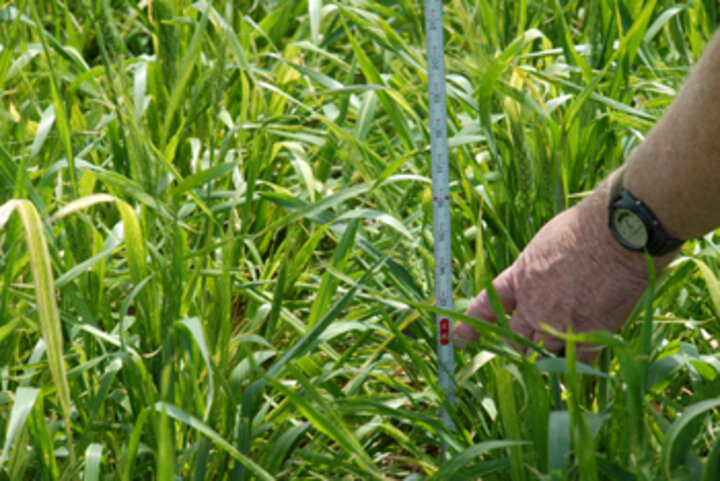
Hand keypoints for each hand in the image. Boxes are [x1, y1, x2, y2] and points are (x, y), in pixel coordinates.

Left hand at [455, 178, 678, 362]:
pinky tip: (579, 366)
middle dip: (517, 345)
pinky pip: (575, 363)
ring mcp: (557, 324)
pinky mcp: (587, 335)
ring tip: (555, 358)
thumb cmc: (583, 230)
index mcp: (519, 279)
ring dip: (546, 356)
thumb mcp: (544, 244)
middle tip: (526, 348)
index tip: (460, 340)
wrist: (615, 235)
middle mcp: (532, 306)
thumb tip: (541, 276)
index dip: (472, 326)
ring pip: (541, 355)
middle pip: (513, 340)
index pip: (487, 307)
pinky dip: (576, 365)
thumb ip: (536, 269)